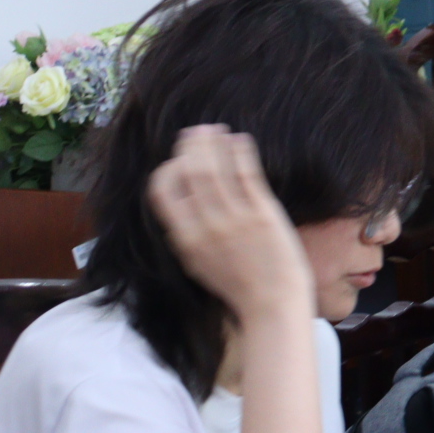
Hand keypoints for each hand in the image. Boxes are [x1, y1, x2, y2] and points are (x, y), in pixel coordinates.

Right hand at [147, 126, 312, 326]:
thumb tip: (180, 203)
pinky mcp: (262, 214)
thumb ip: (187, 233)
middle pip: (190, 173)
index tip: (178, 158)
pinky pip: (247, 174)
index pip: (162, 192)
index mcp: (185, 239)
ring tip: (216, 129)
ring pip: (216, 169)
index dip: (168, 169)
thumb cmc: (237, 284)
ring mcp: (234, 219)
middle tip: (196, 132)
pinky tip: (240, 140)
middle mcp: (206, 227)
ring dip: (214, 144)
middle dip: (191, 147)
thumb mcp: (198, 263)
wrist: (271, 302)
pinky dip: (240, 152)